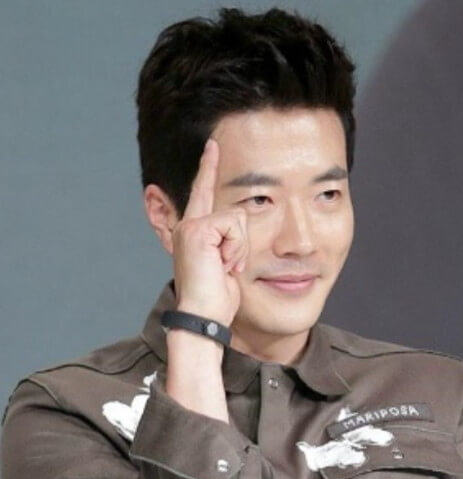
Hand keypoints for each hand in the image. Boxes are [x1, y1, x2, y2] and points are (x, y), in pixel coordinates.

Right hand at [171, 138, 247, 326]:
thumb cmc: (215, 297)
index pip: (204, 193)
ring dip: (239, 248)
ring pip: (238, 219)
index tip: (213, 144)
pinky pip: (235, 226)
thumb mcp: (224, 265)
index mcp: (195, 232)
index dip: (208, 168)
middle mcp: (190, 224)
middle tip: (224, 267)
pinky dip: (236, 249)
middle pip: (234, 212)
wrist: (202, 316)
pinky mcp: (198, 229)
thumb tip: (237, 235)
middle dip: (238, 245)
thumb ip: (227, 244)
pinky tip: (223, 265)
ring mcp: (192, 226)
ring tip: (225, 267)